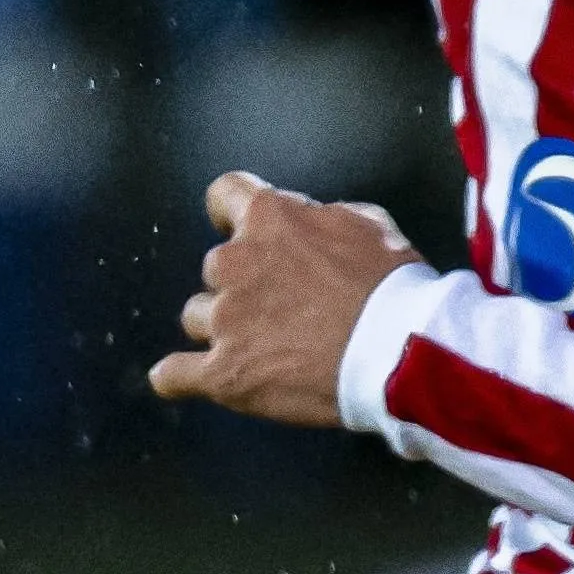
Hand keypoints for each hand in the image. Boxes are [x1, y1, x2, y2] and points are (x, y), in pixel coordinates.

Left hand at [146, 173, 418, 431]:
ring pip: (198, 318)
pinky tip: (188, 379)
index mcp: (268, 217)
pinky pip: (173, 375)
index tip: (242, 230)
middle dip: (242, 284)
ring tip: (268, 350)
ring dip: (224, 329)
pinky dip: (178, 378)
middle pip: (216, 269)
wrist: (400, 353)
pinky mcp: (223, 373)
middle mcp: (233, 262)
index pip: (223, 194)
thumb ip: (321, 218)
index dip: (231, 214)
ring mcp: (224, 319)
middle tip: (285, 308)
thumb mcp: (370, 225)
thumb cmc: (396, 288)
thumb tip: (306, 221)